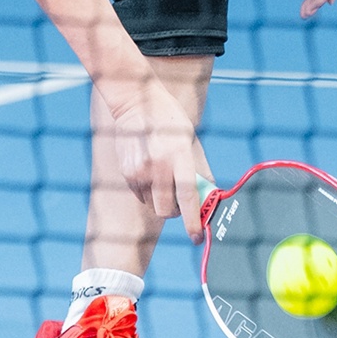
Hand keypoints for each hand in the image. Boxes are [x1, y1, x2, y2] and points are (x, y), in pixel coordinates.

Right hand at [104, 74, 214, 240]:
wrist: (136, 101)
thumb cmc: (169, 120)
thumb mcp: (190, 140)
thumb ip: (199, 169)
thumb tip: (210, 196)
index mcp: (178, 155)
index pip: (187, 196)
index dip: (193, 220)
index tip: (196, 237)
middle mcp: (157, 165)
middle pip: (166, 210)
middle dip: (176, 213)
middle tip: (181, 204)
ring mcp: (139, 169)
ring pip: (152, 205)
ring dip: (161, 201)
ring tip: (163, 178)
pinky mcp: (126, 171)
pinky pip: (140, 195)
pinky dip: (147, 192)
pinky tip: (149, 171)